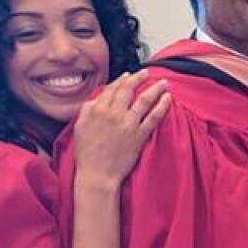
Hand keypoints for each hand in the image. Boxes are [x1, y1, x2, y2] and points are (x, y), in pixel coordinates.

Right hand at [72, 70, 170, 189]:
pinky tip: (168, 99)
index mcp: (97, 110)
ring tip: (163, 82)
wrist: (97, 174)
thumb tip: (96, 100)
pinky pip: (153, 117)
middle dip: (139, 78)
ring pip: (144, 100)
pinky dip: (162, 106)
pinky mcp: (139, 135)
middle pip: (129, 90)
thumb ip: (87, 110)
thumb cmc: (87, 153)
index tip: (128, 75)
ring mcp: (128, 124)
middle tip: (147, 73)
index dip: (122, 80)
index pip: (112, 89)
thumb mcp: (79, 127)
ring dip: (155, 89)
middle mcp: (113, 114)